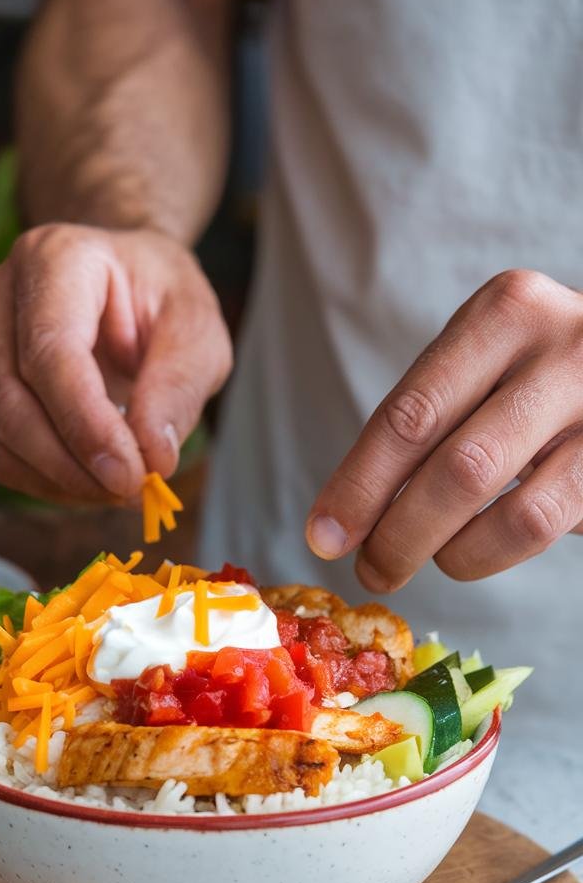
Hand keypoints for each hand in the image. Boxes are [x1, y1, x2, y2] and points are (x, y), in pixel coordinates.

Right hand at [0, 225, 231, 502]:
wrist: (118, 281)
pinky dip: (43, 482)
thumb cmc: (156, 296)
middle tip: (134, 492)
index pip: (51, 353)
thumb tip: (154, 455)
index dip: (86, 424)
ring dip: (61, 481)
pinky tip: (89, 483)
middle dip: (74, 464)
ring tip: (121, 489)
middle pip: (12, 400)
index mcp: (51, 258)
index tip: (131, 475)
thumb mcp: (195, 327)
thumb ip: (178, 386)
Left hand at [306, 270, 582, 588]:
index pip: (412, 414)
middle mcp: (563, 349)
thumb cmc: (537, 374)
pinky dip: (502, 552)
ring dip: (455, 555)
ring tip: (436, 560)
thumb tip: (343, 522)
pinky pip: (551, 528)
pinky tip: (483, 548)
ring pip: (514, 514)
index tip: (323, 537)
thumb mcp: (483, 365)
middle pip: (458, 468)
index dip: (360, 486)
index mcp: (506, 312)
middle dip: (400, 535)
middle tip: (372, 570)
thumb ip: (423, 422)